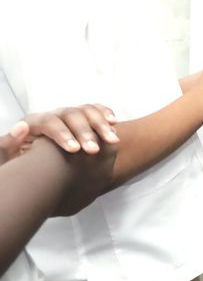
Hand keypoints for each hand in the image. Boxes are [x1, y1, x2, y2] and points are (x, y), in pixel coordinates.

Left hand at [1, 105, 119, 161]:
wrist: (35, 170)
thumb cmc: (19, 165)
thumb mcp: (6, 157)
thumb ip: (7, 144)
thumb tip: (20, 129)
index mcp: (33, 124)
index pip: (48, 122)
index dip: (62, 134)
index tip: (74, 150)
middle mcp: (53, 117)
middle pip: (71, 116)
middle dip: (85, 132)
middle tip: (94, 151)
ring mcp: (68, 117)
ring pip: (86, 111)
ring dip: (101, 125)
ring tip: (113, 141)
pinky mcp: (81, 120)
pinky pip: (95, 110)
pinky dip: (105, 114)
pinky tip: (114, 123)